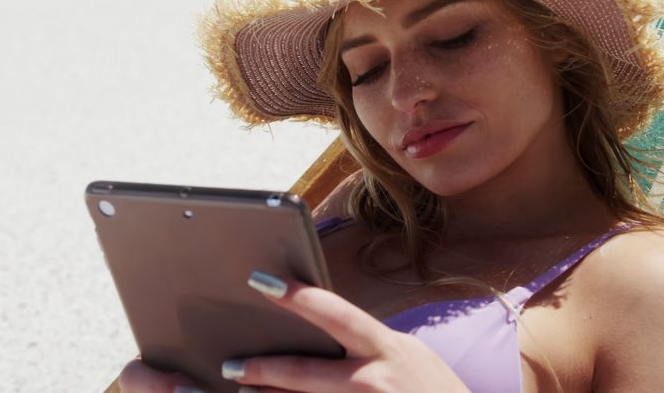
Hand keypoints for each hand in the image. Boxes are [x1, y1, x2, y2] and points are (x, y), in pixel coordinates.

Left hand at [224, 271, 469, 392]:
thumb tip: (320, 337)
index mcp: (388, 348)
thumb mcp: (408, 357)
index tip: (261, 281)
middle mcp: (376, 380)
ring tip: (243, 390)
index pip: (335, 314)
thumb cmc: (435, 392)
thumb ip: (367, 348)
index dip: (296, 296)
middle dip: (261, 367)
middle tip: (229, 363)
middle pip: (305, 372)